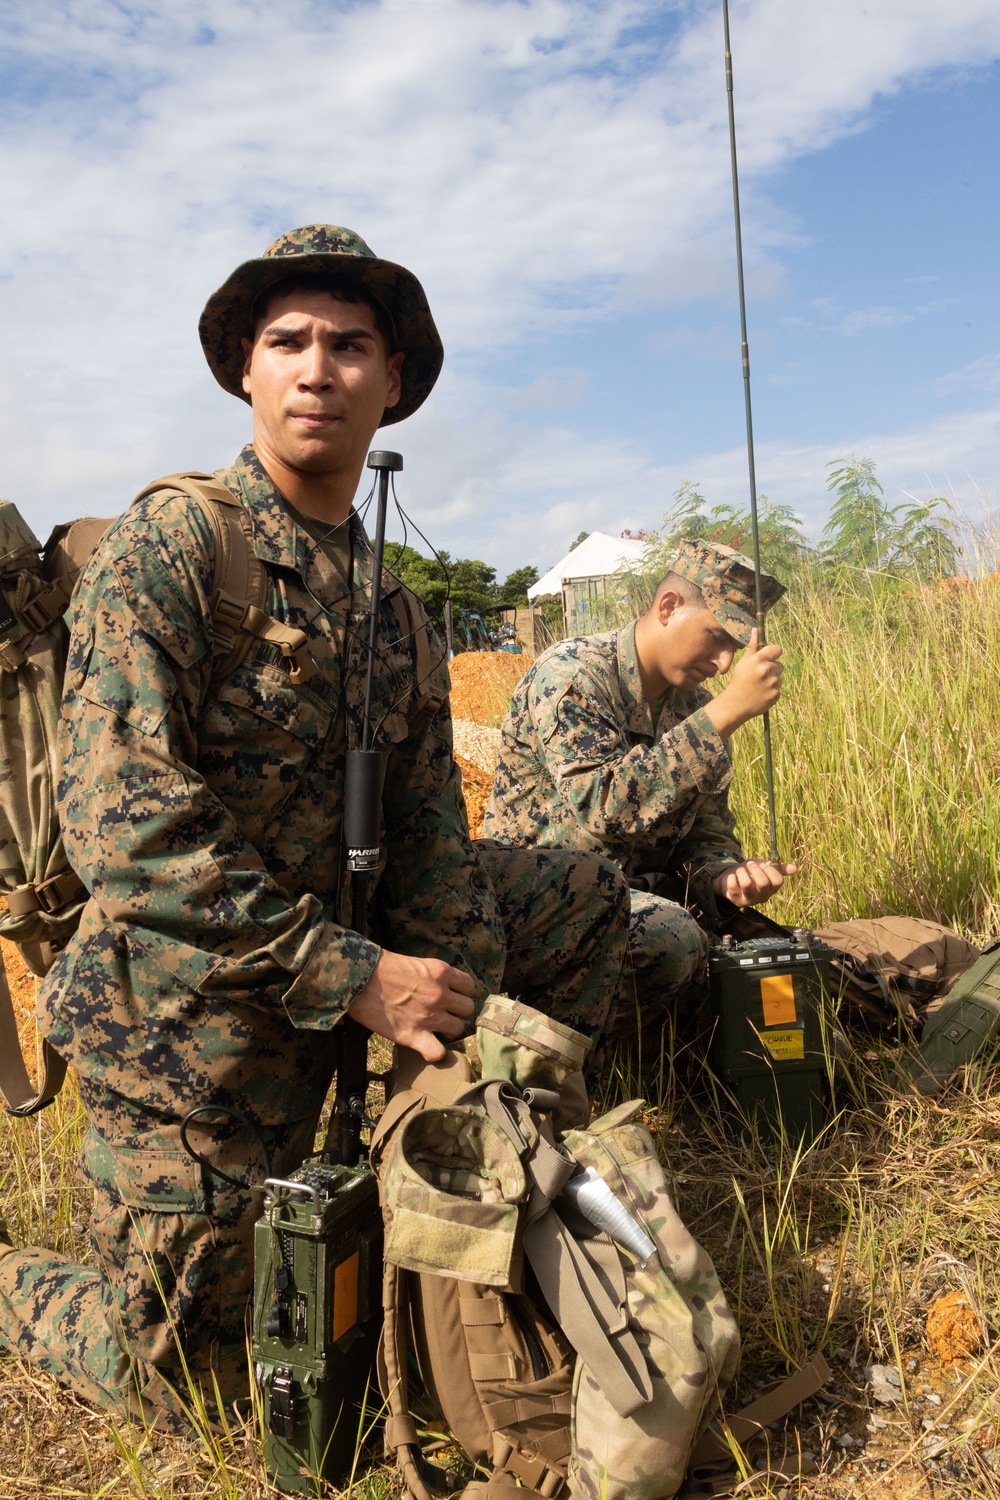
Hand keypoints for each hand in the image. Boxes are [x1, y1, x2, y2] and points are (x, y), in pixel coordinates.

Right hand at [348, 949, 475, 1061]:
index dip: (460, 992)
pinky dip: (435, 1053)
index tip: (451, 995)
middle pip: (467, 1009)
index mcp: (441, 972)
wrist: (359, 979)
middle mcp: (440, 995)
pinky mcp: (414, 1035)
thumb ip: (434, 975)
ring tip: (436, 1029)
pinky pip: (437, 1052)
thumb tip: (441, 985)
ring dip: (448, 1030)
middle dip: (457, 1011)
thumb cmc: (383, 967)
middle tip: (444, 1012)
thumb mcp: (416, 962)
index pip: (469, 986)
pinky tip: (428, 1047)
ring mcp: (429, 1016)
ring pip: (458, 1029)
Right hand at [703, 629, 783, 739]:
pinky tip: (761, 693)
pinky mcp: (776, 694)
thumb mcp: (743, 663)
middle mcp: (767, 670)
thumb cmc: (738, 681)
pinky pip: (778, 688)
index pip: (777, 649)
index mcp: (759, 660)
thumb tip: (756, 630)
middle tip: (758, 676)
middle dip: (772, 669)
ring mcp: (773, 683)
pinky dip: (772, 691)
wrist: (735, 704)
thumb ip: (752, 647)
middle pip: (780, 665)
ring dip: (772, 680)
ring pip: (779, 677)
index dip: (773, 653)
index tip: (769, 658)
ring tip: (759, 686)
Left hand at [713, 859, 797, 907]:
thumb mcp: (764, 867)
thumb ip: (778, 867)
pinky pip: (733, 886)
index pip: (778, 881)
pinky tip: (733, 878)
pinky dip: (731, 877)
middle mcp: (763, 896)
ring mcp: (750, 900)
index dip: (771, 870)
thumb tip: (795, 868)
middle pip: (763, 883)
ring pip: (747, 884)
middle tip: (750, 865)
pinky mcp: (737, 901)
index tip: (764, 864)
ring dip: (742, 872)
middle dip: (755, 869)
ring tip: (740, 870)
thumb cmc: (751, 872)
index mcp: (772, 888)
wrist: (732, 878)